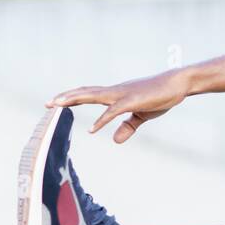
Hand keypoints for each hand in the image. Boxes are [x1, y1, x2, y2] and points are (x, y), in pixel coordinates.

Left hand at [46, 69, 189, 142]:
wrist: (178, 83)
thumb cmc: (160, 96)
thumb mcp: (142, 115)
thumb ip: (127, 127)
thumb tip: (115, 140)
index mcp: (116, 95)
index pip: (89, 94)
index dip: (72, 98)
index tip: (56, 103)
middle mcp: (115, 92)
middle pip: (85, 93)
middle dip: (65, 98)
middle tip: (46, 104)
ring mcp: (122, 95)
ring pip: (93, 96)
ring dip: (74, 100)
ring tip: (57, 105)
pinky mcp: (132, 101)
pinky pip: (113, 112)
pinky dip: (102, 120)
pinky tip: (92, 129)